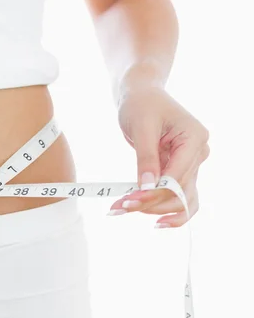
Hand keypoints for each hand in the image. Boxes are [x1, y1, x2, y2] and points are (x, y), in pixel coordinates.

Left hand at [108, 87, 209, 227]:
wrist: (141, 95)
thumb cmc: (141, 104)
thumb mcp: (141, 127)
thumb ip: (146, 157)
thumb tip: (147, 188)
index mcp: (194, 139)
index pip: (176, 176)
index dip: (154, 192)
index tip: (128, 201)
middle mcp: (198, 153)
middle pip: (179, 191)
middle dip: (150, 203)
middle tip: (119, 207)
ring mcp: (191, 164)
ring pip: (182, 199)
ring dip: (155, 210)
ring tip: (124, 210)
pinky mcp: (180, 170)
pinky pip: (178, 195)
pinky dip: (164, 208)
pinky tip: (155, 221)